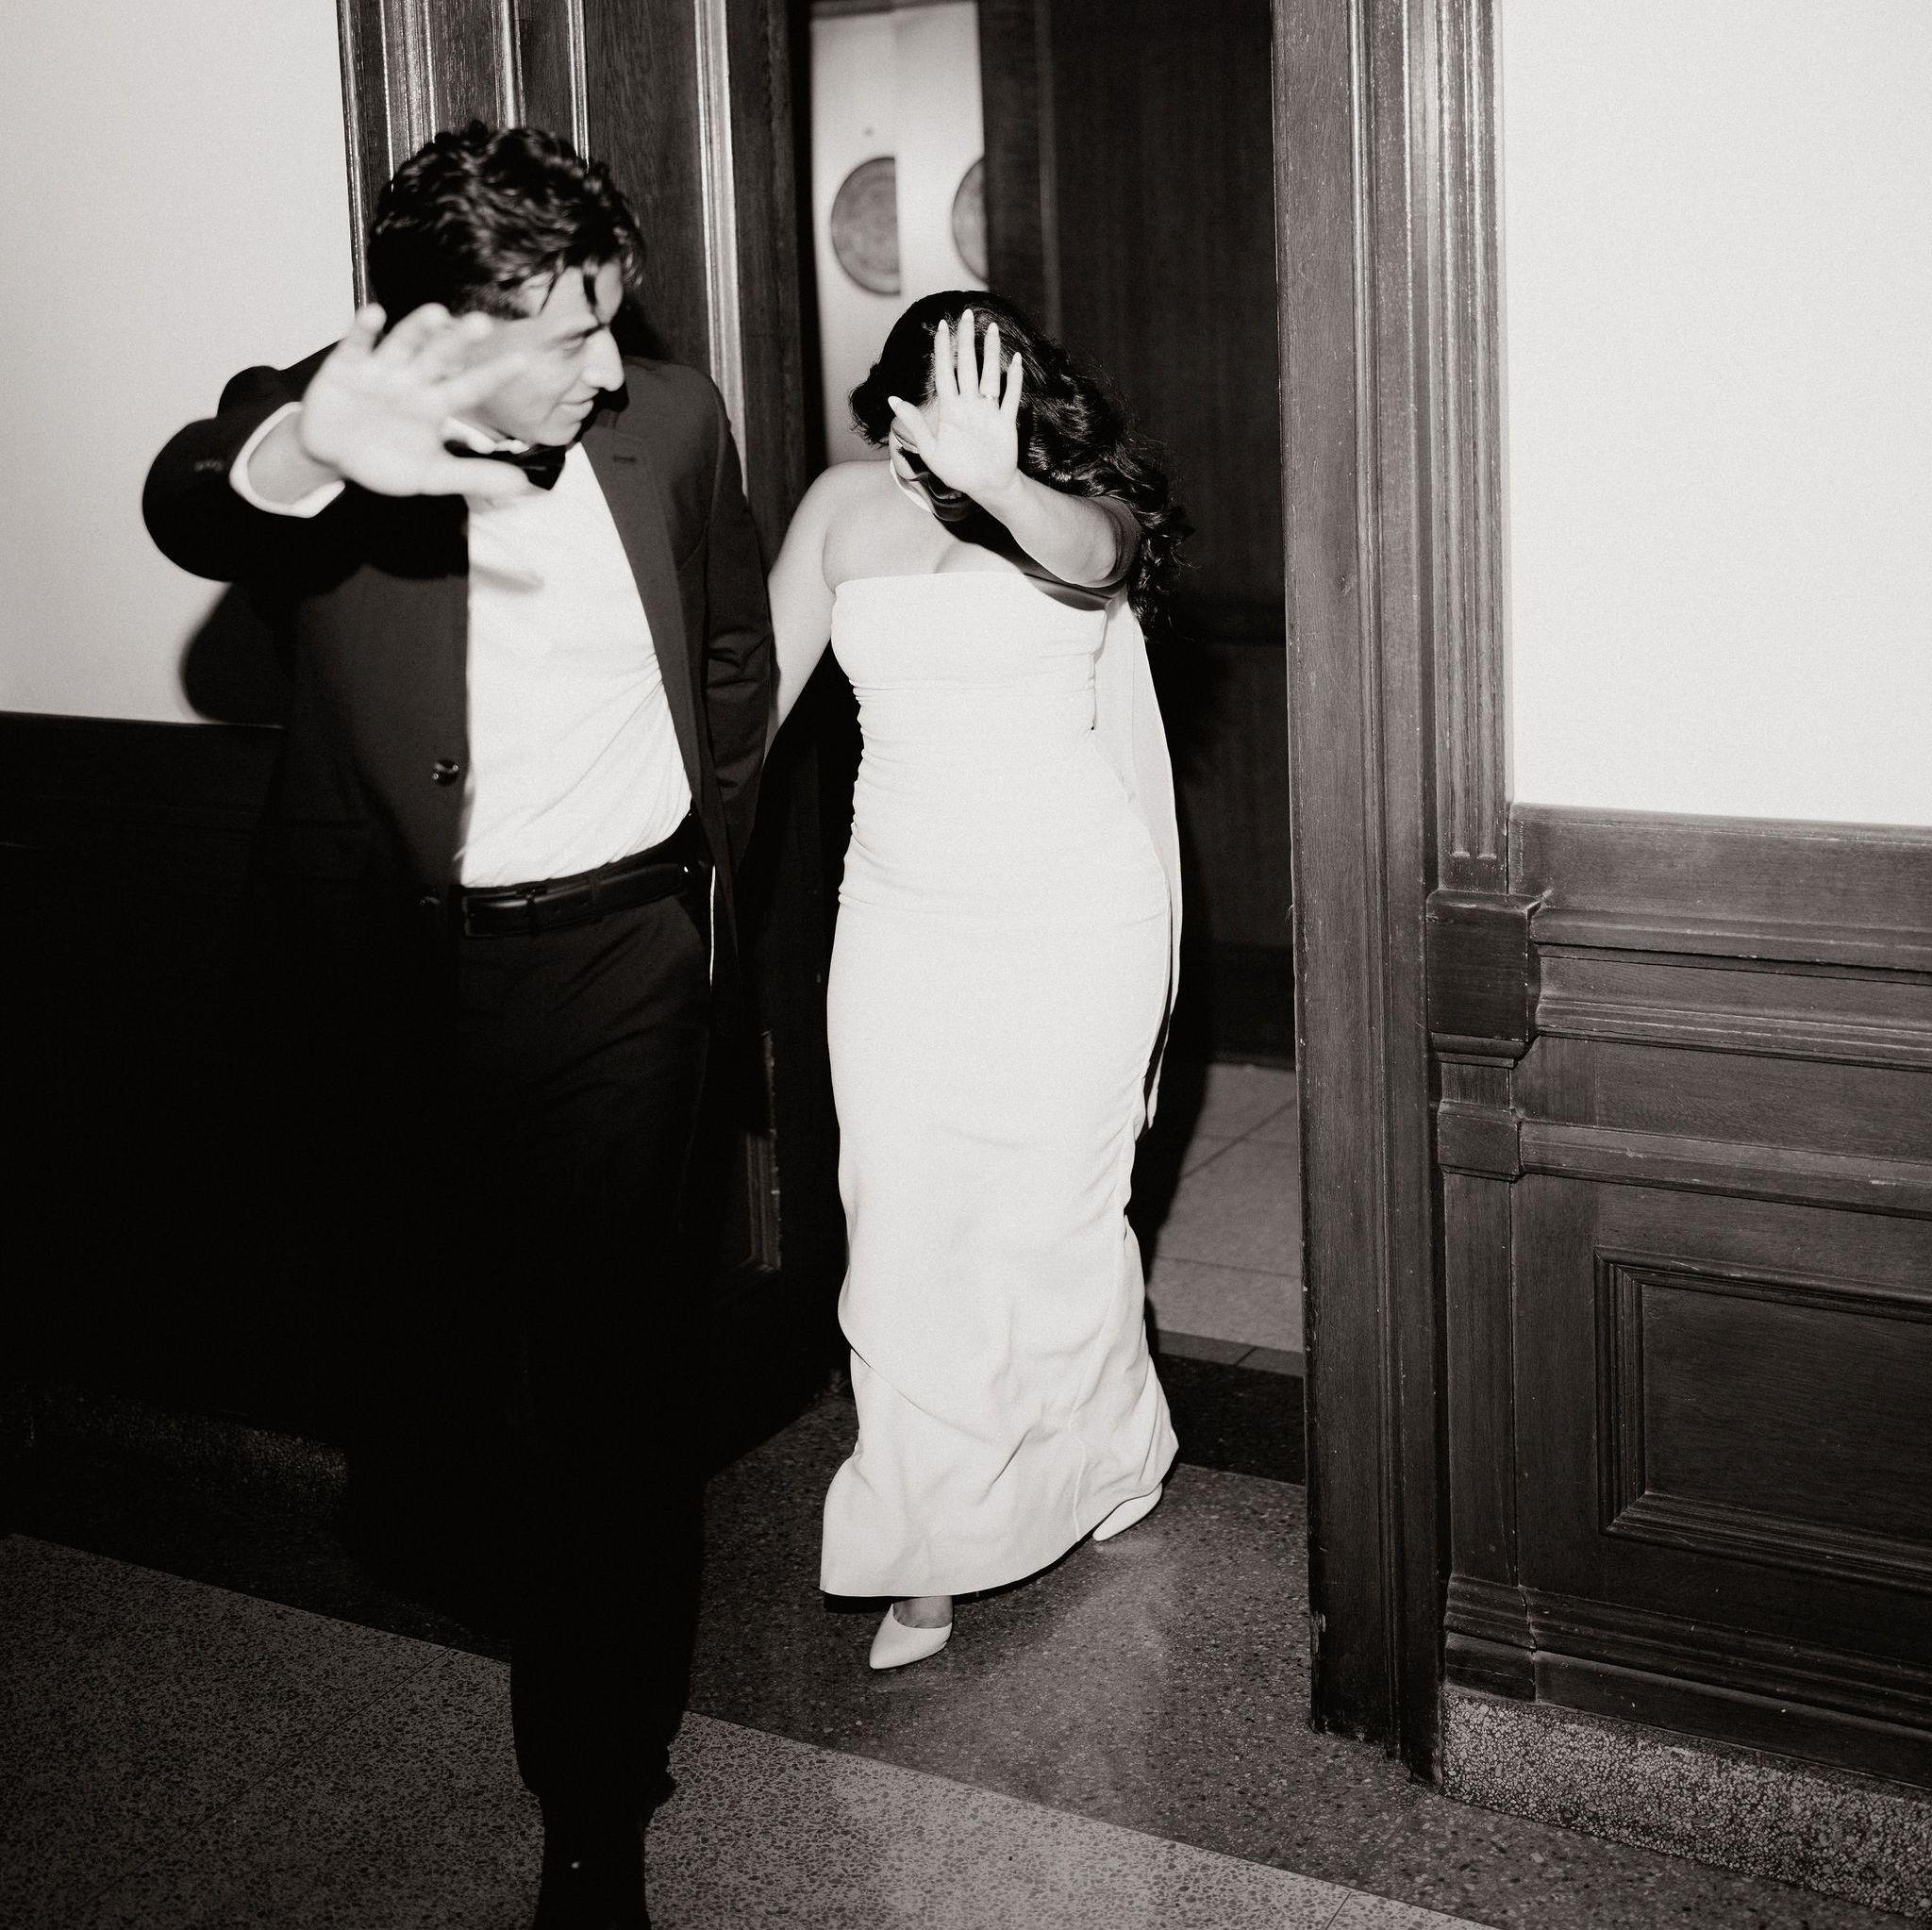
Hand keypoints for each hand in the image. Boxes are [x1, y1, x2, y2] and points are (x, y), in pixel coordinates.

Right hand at [290, 303, 536, 500]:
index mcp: (435, 404)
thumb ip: (473, 476)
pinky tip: (376, 314)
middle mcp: (413, 380)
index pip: (471, 387)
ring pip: (403, 344)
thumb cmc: (386, 459)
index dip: (494, 375)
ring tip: (437, 314)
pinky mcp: (346, 365)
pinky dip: (363, 329)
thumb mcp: (431, 474)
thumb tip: (523, 486)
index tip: (522, 361)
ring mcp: (380, 370)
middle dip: (458, 341)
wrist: (333, 455)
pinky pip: (356, 344)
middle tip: (481, 324)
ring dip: (417, 328)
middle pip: (439, 357)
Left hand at [887, 310, 1022, 505]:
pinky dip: (1014, 380)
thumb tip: (892, 399)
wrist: (986, 487)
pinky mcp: (1005, 422)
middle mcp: (970, 405)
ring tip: (991, 329)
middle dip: (966, 341)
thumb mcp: (930, 449)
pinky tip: (1015, 360)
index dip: (942, 349)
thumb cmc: (957, 471)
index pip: (944, 372)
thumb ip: (914, 423)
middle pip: (967, 366)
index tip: (941, 326)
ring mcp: (988, 411)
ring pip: (990, 375)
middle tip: (967, 315)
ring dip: (991, 353)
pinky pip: (1010, 397)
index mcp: (951, 410)